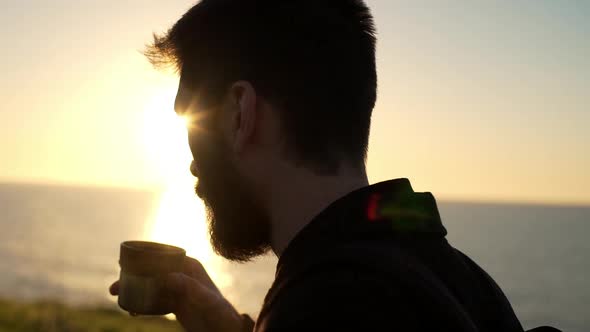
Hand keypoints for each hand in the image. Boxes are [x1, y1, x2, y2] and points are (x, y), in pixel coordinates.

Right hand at [110, 256, 246, 331]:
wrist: (223, 329)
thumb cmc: (218, 312)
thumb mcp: (203, 298)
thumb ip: (188, 286)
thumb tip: (167, 276)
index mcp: (189, 266)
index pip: (162, 255)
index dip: (142, 256)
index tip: (123, 262)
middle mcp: (182, 274)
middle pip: (152, 271)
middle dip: (132, 276)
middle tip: (113, 287)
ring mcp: (178, 288)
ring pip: (151, 285)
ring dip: (134, 289)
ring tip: (116, 297)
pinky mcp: (176, 302)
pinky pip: (155, 300)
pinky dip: (142, 303)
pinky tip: (132, 311)